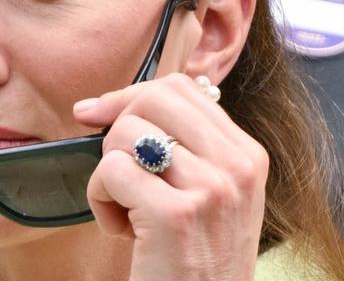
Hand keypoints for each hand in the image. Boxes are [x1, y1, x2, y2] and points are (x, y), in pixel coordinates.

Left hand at [75, 73, 267, 280]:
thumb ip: (177, 143)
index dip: (131, 97)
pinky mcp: (174, 214)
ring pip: (125, 132)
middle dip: (116, 126)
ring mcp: (210, 189)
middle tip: (117, 168)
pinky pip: (110, 170)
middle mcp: (236, 166)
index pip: (181, 88)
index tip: (102, 114)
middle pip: (152, 99)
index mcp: (245, 154)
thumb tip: (98, 105)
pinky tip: (119, 228)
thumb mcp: (205, 193)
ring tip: (126, 209)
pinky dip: (99, 198)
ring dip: (107, 172)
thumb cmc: (191, 254)